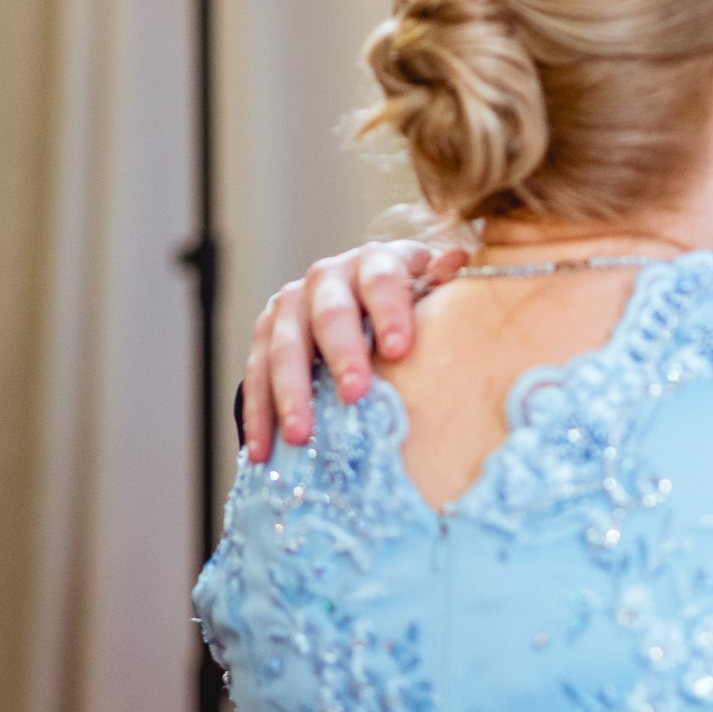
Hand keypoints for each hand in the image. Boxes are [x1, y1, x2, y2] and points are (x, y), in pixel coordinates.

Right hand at [241, 239, 465, 460]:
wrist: (371, 295)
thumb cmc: (415, 300)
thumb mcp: (434, 286)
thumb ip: (444, 281)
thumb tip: (457, 261)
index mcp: (375, 261)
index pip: (382, 280)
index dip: (390, 312)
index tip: (400, 350)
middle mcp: (328, 276)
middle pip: (331, 314)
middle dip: (342, 354)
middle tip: (355, 394)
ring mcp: (291, 304)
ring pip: (285, 346)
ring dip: (291, 392)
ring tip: (301, 434)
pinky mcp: (266, 333)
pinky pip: (256, 374)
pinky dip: (258, 414)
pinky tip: (262, 450)